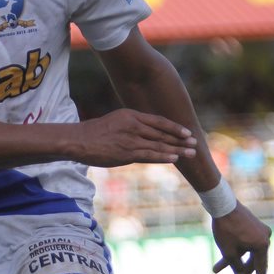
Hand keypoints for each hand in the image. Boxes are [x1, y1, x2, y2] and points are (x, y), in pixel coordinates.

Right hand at [78, 108, 196, 166]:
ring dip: (177, 149)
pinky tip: (174, 158)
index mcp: (131, 115)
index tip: (187, 132)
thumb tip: (145, 135)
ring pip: (159, 144)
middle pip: (162, 133)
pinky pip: (149, 154)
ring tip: (190, 153)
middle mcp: (134, 125)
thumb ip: (131, 126)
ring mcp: (131, 139)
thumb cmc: (94, 133)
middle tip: (194, 143)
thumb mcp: (115, 122)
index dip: (175, 127)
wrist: (78, 140)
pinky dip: (164, 156)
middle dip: (180, 139)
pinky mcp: (126, 153)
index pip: (159, 121)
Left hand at [210, 203, 271, 273]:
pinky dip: (236, 249)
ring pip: (247, 251)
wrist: (222, 203)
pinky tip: (223, 255)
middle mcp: (266, 237)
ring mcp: (261, 230)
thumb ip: (237, 266)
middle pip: (254, 259)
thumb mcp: (229, 252)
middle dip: (241, 269)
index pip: (261, 268)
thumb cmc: (225, 229)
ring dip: (234, 259)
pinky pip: (246, 242)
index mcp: (263, 245)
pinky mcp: (254, 225)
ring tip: (216, 268)